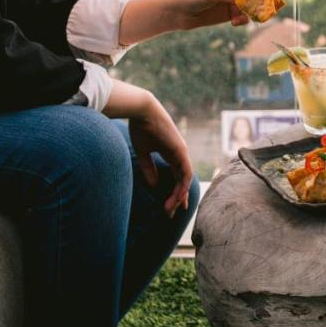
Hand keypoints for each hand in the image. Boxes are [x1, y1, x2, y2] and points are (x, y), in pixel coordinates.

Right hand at [128, 97, 194, 213]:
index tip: (171, 207)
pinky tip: (177, 199)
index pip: (177, 176)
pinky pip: (185, 174)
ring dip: (178, 197)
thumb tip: (153, 185)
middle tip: (171, 214)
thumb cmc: (140, 128)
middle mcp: (179, 154)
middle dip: (178, 199)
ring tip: (170, 210)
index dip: (175, 192)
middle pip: (182, 181)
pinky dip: (182, 187)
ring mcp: (182, 153)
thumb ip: (149, 169)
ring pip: (185, 180)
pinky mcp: (181, 151)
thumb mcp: (144, 153)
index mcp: (171, 153)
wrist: (142, 112)